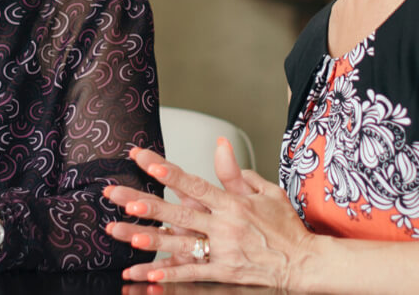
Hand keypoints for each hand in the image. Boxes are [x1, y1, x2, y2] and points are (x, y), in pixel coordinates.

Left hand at [100, 139, 320, 287]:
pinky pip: (192, 274)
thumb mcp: (266, 191)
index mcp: (233, 203)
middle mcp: (224, 226)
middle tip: (115, 194)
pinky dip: (170, 274)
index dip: (167, 171)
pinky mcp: (224, 272)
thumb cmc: (285, 226)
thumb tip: (220, 145)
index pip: (193, 182)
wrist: (304, 262)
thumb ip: (237, 172)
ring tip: (121, 233)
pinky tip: (147, 274)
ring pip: (178, 244)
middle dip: (143, 202)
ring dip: (147, 238)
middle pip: (176, 212)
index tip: (143, 158)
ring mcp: (223, 251)